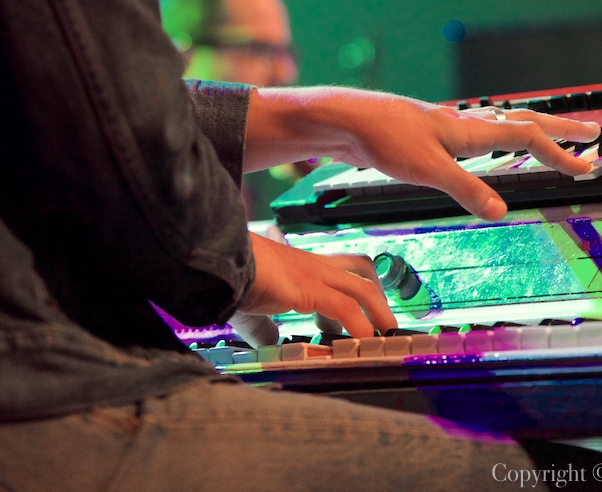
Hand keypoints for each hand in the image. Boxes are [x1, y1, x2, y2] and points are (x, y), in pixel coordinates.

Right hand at [229, 233, 396, 345]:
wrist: (216, 259)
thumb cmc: (230, 278)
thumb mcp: (253, 309)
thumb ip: (264, 327)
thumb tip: (269, 342)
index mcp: (303, 267)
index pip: (342, 271)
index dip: (357, 293)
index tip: (361, 320)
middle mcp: (314, 266)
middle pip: (361, 271)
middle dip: (378, 298)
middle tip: (385, 326)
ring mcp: (314, 273)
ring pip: (362, 287)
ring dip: (379, 311)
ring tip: (384, 337)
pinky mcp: (309, 288)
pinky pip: (345, 307)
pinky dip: (359, 326)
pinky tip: (362, 343)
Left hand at [245, 87, 600, 219]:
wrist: (347, 118)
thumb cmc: (383, 139)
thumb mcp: (426, 170)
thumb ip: (465, 189)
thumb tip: (502, 210)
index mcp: (470, 131)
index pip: (527, 139)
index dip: (560, 154)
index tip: (588, 166)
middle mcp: (466, 123)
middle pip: (524, 122)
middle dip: (561, 130)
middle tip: (593, 134)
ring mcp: (451, 125)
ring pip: (504, 123)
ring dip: (535, 129)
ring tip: (555, 134)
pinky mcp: (435, 131)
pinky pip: (483, 129)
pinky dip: (503, 134)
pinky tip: (493, 141)